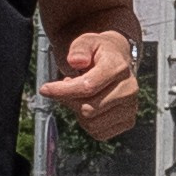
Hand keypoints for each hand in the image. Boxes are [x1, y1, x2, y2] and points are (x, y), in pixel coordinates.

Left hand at [42, 27, 138, 142]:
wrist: (118, 61)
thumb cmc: (98, 52)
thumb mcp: (86, 42)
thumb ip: (79, 49)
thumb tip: (75, 61)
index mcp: (118, 68)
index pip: (87, 87)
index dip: (62, 90)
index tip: (44, 89)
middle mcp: (129, 89)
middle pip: (87, 109)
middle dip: (69, 100)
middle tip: (66, 87)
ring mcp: (131, 107)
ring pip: (91, 123)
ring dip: (77, 111)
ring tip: (80, 95)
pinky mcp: (128, 121)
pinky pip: (98, 133)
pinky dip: (87, 123)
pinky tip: (89, 105)